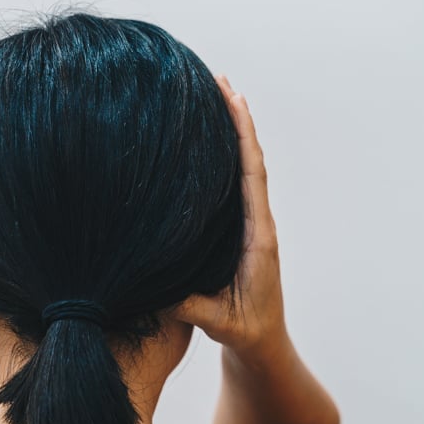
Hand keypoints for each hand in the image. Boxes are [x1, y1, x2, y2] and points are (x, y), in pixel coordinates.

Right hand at [175, 76, 287, 356]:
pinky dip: (225, 156)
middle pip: (250, 158)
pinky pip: (235, 185)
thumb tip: (160, 291)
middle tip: (217, 78)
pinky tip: (206, 143)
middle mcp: (259, 223)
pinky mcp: (242, 231)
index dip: (243, 134)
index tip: (232, 97)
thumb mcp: (220, 323)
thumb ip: (193, 307)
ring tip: (213, 95)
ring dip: (231, 132)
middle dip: (236, 117)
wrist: (264, 345)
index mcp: (259, 236)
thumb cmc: (245, 332)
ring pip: (243, 168)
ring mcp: (252, 225)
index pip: (252, 174)